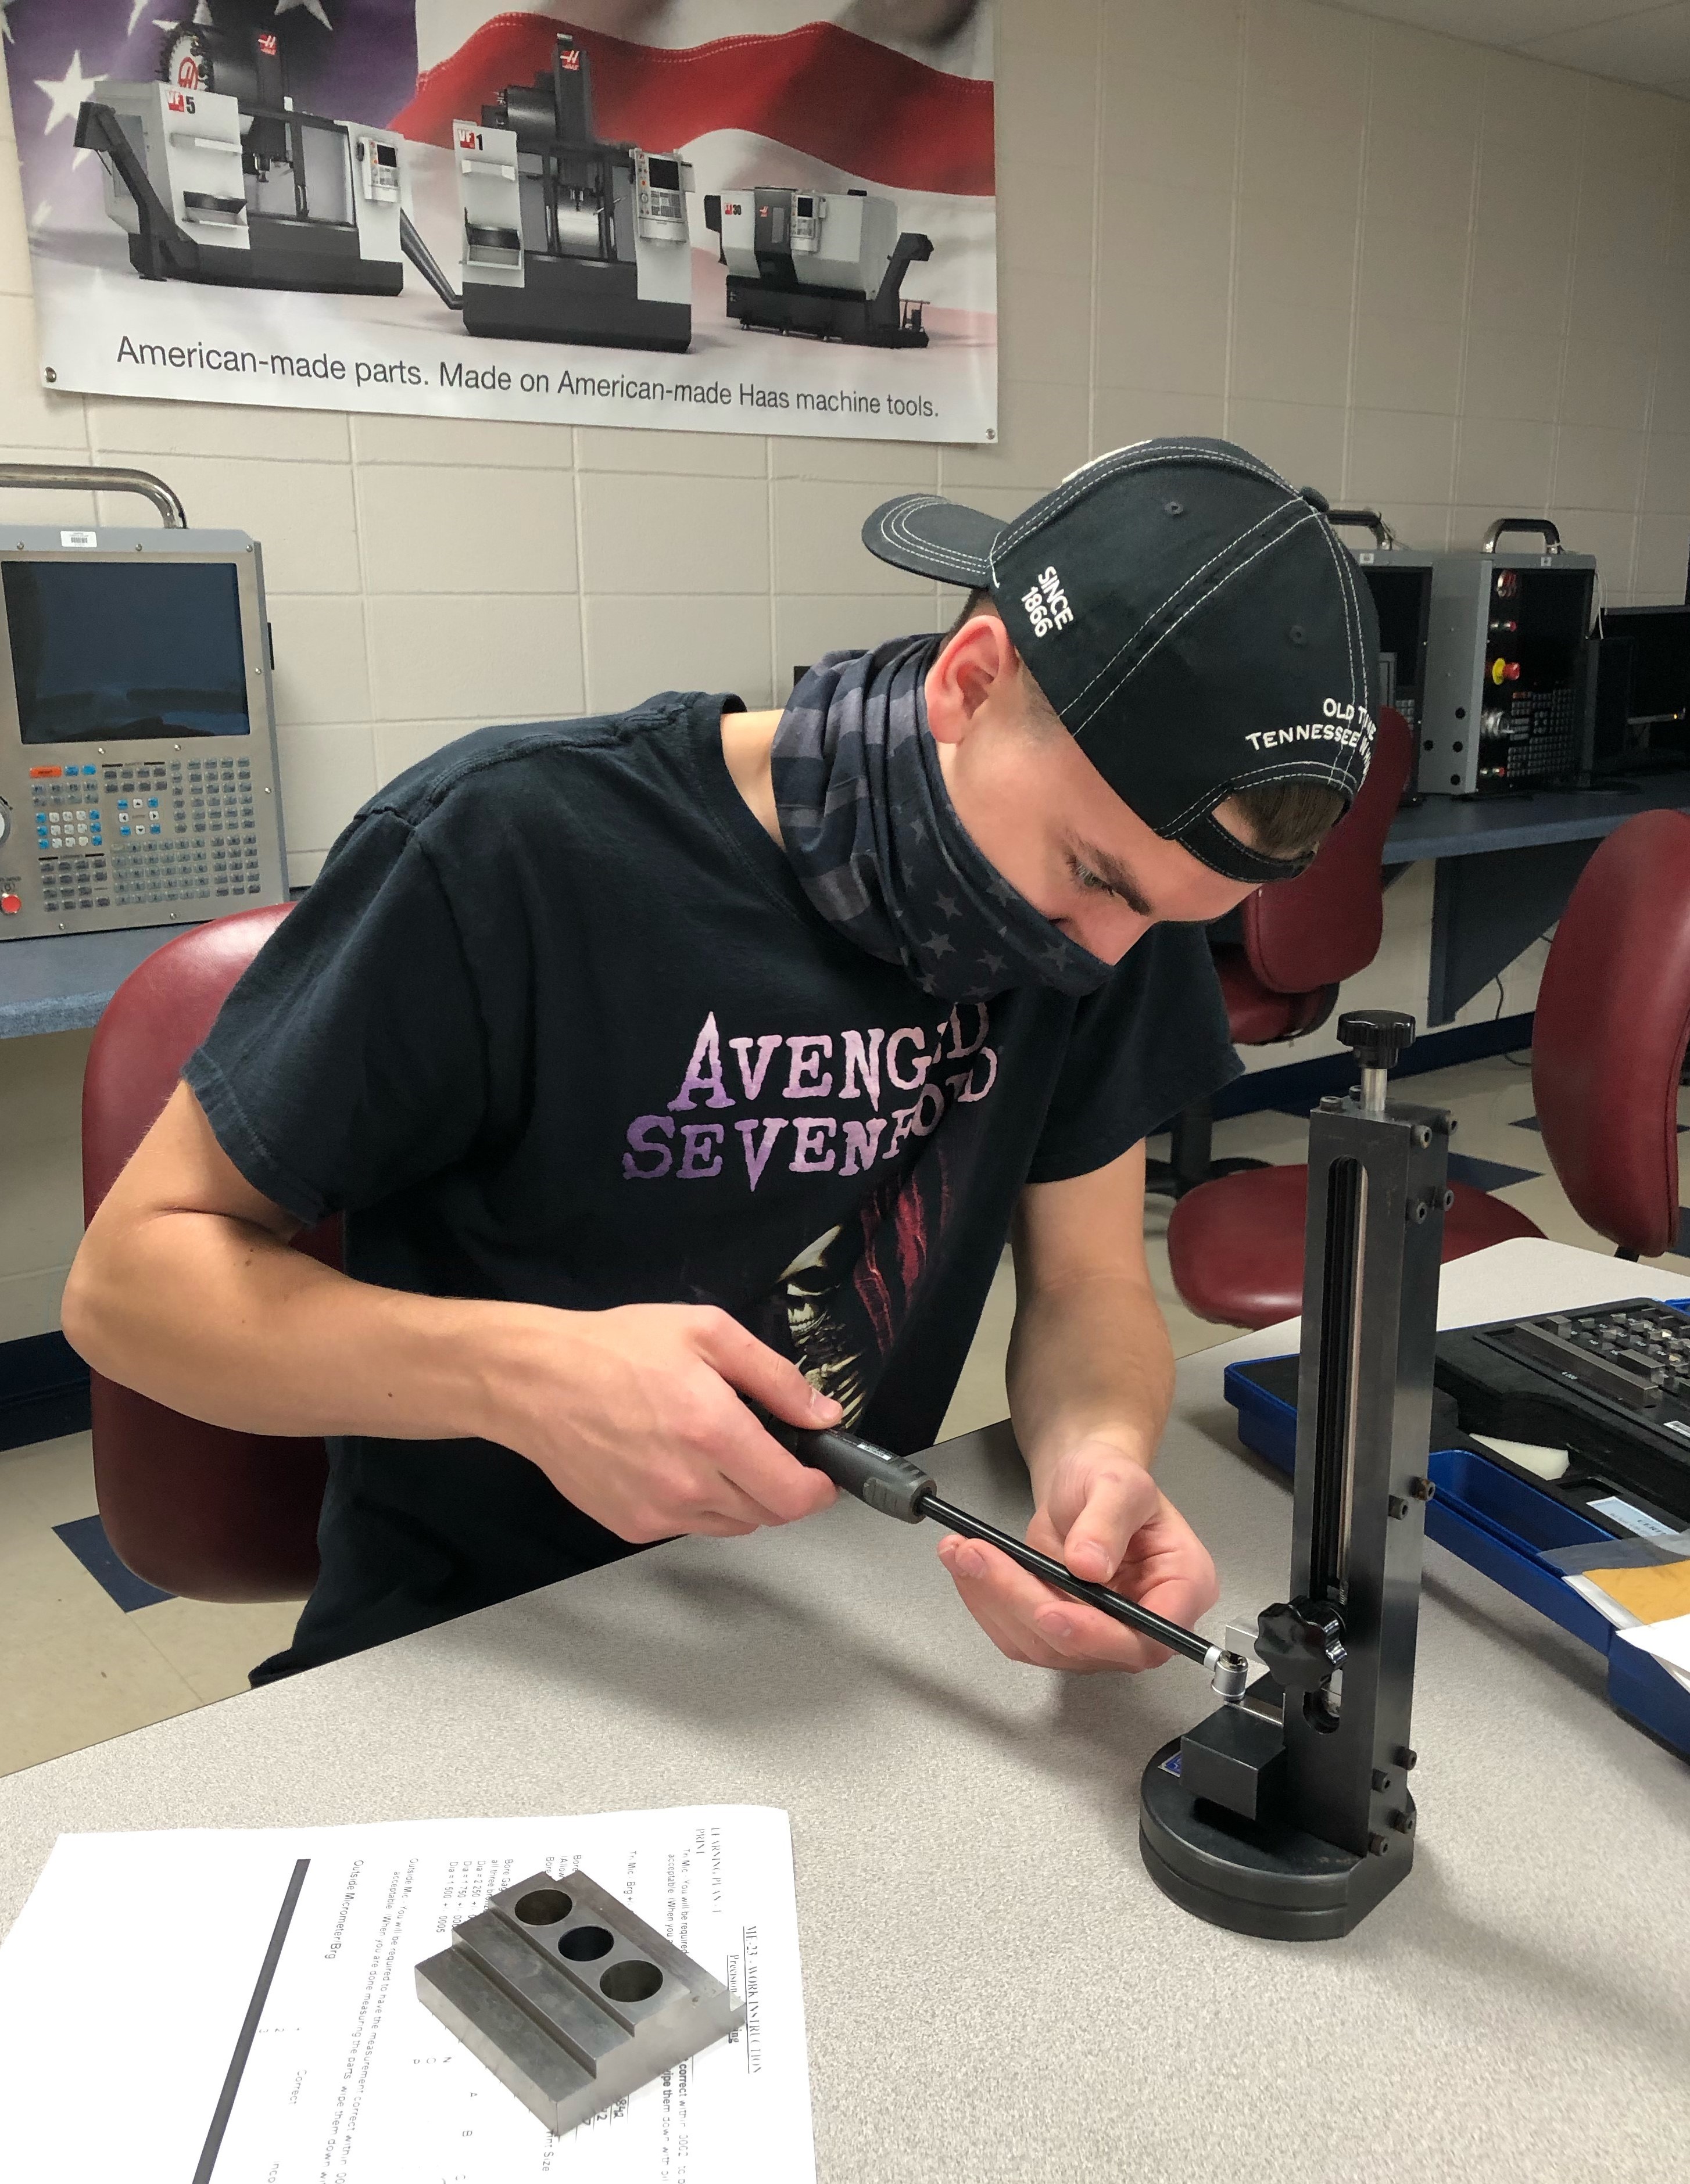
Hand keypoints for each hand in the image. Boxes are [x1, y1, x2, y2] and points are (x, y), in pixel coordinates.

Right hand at [490, 1302, 840, 1542]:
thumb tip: (824, 1416)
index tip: (822, 1472)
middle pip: (768, 1514)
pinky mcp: (631, 1526)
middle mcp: (689, 1484)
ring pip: (731, 1525)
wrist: (534, 1382)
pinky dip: (700, 1504)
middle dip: (782, 1487)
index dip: (819, 1489)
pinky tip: (677, 1463)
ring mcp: (658, 1512)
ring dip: (742, 1498)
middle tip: (769, 1450)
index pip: (793, 1494)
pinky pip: (689, 1526)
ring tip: (718, 1452)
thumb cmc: (618, 1348)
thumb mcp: (708, 1333)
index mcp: (714, 1432)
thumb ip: (774, 1377)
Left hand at [936, 1435, 1216, 1672]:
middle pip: (1088, 1646)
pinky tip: (967, 1567)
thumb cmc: (1110, 1476)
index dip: (1101, 1636)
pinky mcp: (1062, 1632)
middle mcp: (1144, 1623)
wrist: (1083, 1481)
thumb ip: (1108, 1520)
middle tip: (981, 1559)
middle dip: (1026, 1605)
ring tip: (963, 1552)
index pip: (1150, 1636)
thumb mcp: (1117, 1481)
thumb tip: (1089, 1566)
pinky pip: (1020, 1635)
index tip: (1051, 1613)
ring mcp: (1101, 1634)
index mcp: (1182, 1587)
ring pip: (1045, 1645)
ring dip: (997, 1601)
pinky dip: (987, 1602)